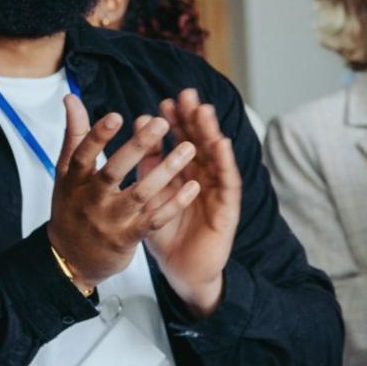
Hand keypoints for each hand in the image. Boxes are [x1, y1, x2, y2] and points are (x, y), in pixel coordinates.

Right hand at [45, 102, 198, 292]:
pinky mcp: (127, 238)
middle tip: (162, 123)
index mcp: (75, 180)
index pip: (83, 154)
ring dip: (167, 170)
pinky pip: (154, 219)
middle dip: (138, 146)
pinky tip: (193, 187)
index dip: (98, 136)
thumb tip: (71, 98)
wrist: (70, 259)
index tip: (116, 116)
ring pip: (141, 193)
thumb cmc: (71, 208)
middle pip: (114, 171)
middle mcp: (91, 199)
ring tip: (189, 148)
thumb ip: (74, 135)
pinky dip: (174, 203)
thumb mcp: (66, 173)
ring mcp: (110, 220)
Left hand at [142, 89, 241, 316]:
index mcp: (183, 173)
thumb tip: (139, 129)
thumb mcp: (151, 195)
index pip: (180, 141)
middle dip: (193, 118)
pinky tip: (222, 145)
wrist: (180, 270)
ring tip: (203, 111)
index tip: (164, 102)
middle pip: (199, 142)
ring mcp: (216, 191)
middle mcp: (202, 177)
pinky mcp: (226, 209)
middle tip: (186, 94)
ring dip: (210, 133)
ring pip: (215, 157)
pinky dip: (225, 162)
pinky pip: (227, 183)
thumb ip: (148, 165)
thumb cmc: (166, 232)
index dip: (174, 122)